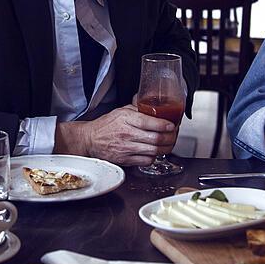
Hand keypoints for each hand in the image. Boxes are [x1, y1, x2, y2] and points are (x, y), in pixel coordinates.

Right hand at [55, 105, 176, 165]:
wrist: (90, 139)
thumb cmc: (106, 125)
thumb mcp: (121, 110)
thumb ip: (138, 107)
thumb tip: (153, 102)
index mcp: (126, 119)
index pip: (150, 122)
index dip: (165, 125)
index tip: (172, 125)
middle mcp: (127, 134)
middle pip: (156, 138)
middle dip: (170, 137)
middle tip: (174, 135)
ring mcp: (127, 148)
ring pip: (154, 151)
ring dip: (166, 148)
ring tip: (168, 143)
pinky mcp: (126, 160)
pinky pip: (147, 161)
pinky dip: (154, 157)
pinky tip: (155, 152)